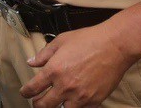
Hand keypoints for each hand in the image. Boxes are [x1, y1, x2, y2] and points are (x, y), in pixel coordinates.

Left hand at [20, 21, 135, 107]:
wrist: (115, 45)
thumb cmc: (90, 40)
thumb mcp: (62, 40)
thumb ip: (44, 53)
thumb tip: (32, 62)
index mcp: (54, 70)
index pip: (33, 88)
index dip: (25, 92)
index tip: (25, 92)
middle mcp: (65, 85)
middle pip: (43, 105)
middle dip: (37, 104)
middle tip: (37, 101)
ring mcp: (80, 96)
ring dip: (57, 106)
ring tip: (56, 102)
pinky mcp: (93, 101)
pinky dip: (75, 106)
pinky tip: (74, 101)